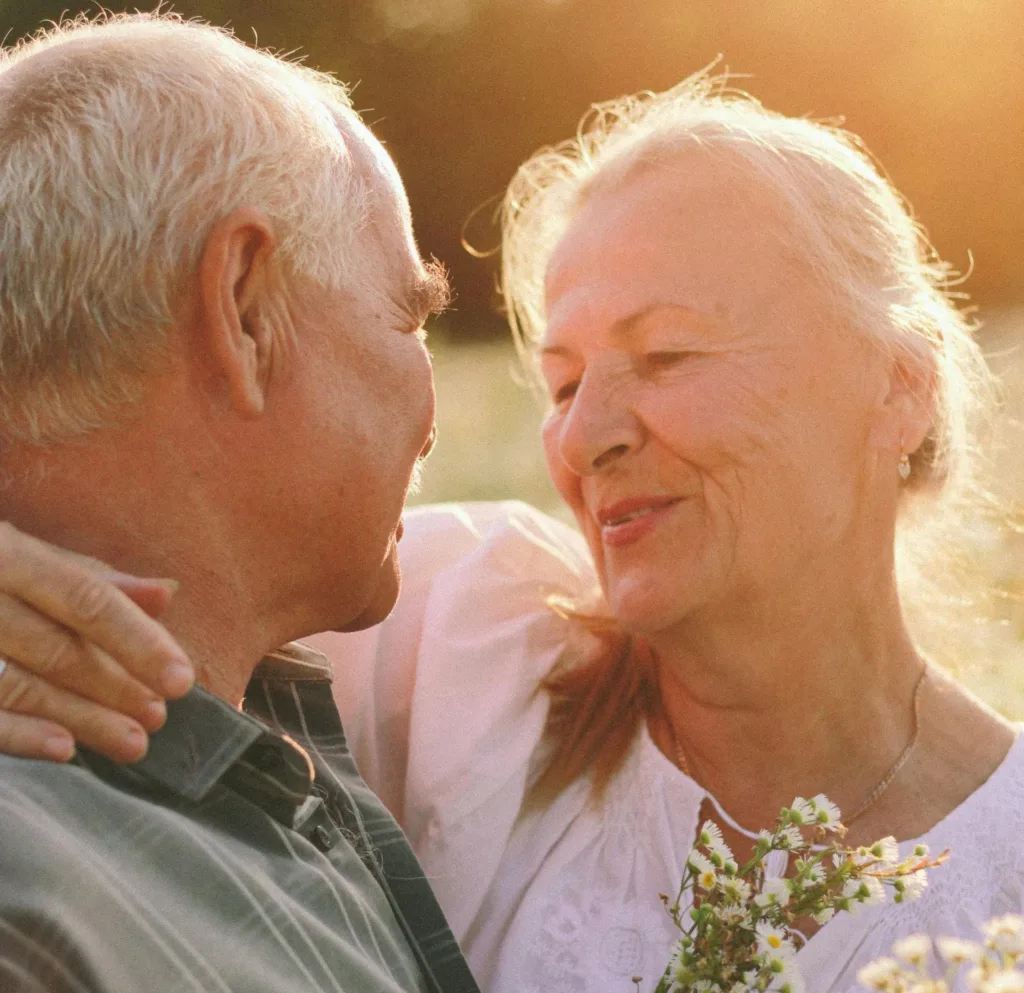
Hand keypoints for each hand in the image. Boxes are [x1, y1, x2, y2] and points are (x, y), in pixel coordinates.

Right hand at [0, 523, 192, 763]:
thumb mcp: (18, 552)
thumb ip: (89, 576)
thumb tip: (165, 595)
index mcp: (3, 551)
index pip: (84, 598)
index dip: (138, 640)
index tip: (181, 678)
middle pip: (55, 646)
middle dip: (115, 687)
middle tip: (158, 717)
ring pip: (18, 683)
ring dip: (80, 718)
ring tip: (130, 741)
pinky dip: (17, 733)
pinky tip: (63, 749)